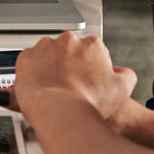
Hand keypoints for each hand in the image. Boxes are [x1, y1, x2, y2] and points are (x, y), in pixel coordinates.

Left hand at [12, 32, 136, 124]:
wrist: (60, 113)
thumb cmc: (88, 102)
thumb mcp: (122, 90)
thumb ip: (126, 76)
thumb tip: (122, 72)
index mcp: (92, 45)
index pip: (91, 51)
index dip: (89, 68)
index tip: (86, 79)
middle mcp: (68, 41)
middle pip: (69, 51)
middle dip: (69, 65)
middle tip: (70, 85)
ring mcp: (45, 47)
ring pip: (48, 54)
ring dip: (50, 67)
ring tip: (54, 88)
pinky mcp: (27, 56)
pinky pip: (30, 63)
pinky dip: (33, 73)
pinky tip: (40, 87)